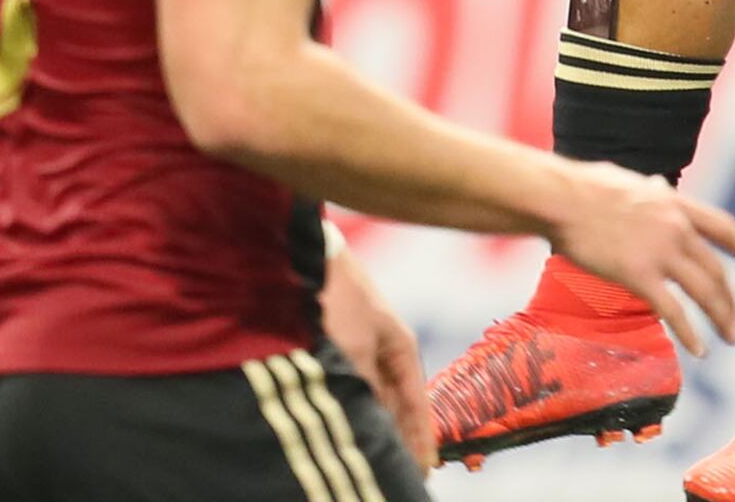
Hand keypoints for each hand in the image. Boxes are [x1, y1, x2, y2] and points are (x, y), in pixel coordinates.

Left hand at [319, 243, 436, 470]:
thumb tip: (374, 422)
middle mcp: (384, 352)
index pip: (417, 403)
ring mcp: (362, 351)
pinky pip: (354, 391)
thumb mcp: (355, 348)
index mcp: (401, 348)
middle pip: (398, 405)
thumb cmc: (338, 298)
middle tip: (401, 474)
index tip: (426, 470)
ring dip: (377, 427)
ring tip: (377, 460)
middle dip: (401, 438)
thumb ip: (367, 387)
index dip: (422, 437)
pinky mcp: (338, 350)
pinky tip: (350, 429)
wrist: (308, 260)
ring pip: (374, 400)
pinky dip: (357, 412)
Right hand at [544, 164, 734, 355]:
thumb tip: (660, 185)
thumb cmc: (586, 188)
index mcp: (676, 205)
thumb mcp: (630, 182)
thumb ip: (651, 191)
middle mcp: (677, 229)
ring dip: (722, 318)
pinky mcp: (639, 275)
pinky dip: (690, 333)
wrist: (563, 198)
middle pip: (715, 270)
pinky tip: (700, 349)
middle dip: (730, 300)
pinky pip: (673, 310)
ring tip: (734, 338)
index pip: (722, 227)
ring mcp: (661, 252)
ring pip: (704, 291)